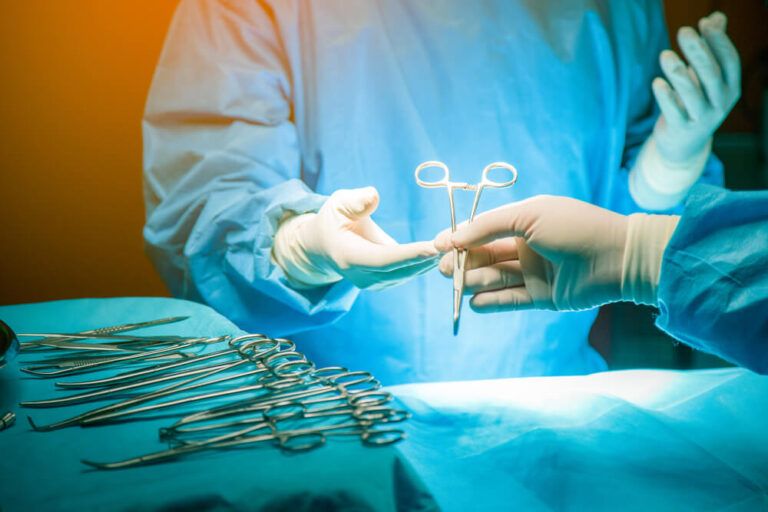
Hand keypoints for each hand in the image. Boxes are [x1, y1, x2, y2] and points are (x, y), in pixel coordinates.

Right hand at [273, 186, 438, 289]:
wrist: (325, 246)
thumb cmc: (334, 220)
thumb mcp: (339, 203)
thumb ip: (355, 201)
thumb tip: (373, 196)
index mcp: (348, 256)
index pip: (383, 259)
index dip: (409, 255)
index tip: (433, 248)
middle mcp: (361, 276)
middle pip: (400, 270)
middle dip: (427, 258)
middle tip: (454, 244)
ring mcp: (372, 284)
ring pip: (407, 274)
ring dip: (431, 261)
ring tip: (455, 246)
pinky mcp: (383, 283)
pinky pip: (408, 273)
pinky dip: (426, 262)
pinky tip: (444, 252)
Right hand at [434, 196, 678, 311]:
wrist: (616, 257)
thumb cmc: (573, 227)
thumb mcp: (527, 215)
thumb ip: (487, 226)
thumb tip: (452, 238)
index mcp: (524, 221)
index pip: (483, 230)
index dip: (459, 237)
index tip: (437, 247)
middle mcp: (526, 246)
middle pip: (485, 256)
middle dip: (463, 262)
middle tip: (444, 270)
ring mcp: (534, 272)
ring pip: (495, 278)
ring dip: (473, 281)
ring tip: (457, 285)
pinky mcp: (542, 297)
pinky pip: (510, 299)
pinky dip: (491, 302)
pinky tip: (475, 303)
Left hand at [652, 11, 739, 163]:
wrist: (684, 145)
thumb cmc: (696, 103)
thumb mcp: (706, 78)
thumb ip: (711, 47)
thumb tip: (715, 16)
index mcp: (730, 87)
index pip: (729, 61)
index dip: (718, 41)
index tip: (704, 23)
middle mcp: (720, 103)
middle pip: (711, 74)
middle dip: (698, 51)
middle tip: (683, 31)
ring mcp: (702, 118)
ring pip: (692, 94)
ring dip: (678, 72)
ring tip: (665, 54)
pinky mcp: (681, 129)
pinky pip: (674, 112)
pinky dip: (666, 97)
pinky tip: (657, 82)